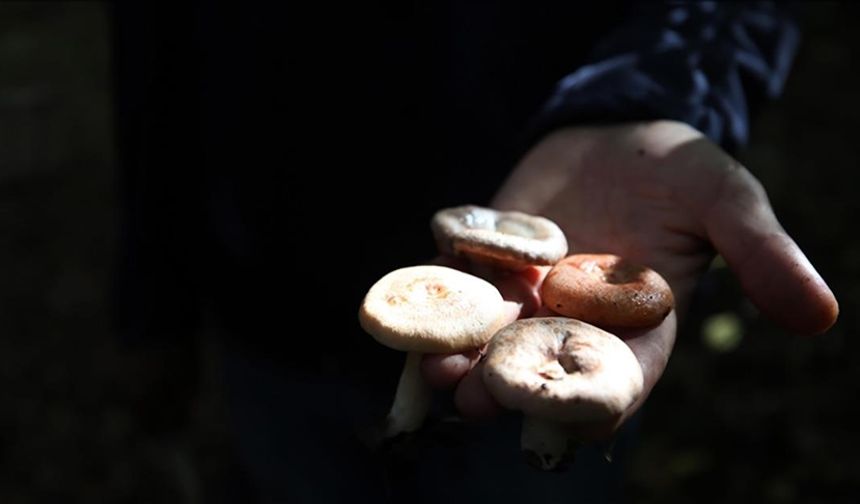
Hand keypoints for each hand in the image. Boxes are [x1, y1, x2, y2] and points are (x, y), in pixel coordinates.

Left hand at [423, 120, 838, 437]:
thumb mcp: (723, 200)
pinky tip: (405, 313)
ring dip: (459, 360)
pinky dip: (433, 306)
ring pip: (487, 344)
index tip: (568, 411)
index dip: (594, 401)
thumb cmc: (677, 168)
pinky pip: (455, 295)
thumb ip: (760, 253)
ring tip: (434, 370)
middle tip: (477, 399)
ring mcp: (524, 303)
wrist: (614, 131)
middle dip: (509, 389)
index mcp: (637, 331)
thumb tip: (821, 314)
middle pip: (540, 373)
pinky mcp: (486, 271)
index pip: (617, 382)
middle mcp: (573, 327)